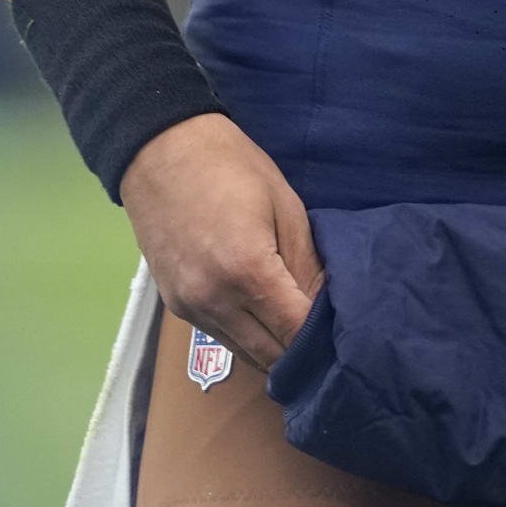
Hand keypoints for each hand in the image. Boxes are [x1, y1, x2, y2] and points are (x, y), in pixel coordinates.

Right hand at [118, 112, 318, 373]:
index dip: (324, 340)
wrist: (159, 150)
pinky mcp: (175, 307)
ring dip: (275, 351)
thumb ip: (308, 266)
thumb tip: (327, 310)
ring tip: (301, 335)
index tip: (347, 336)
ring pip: (245, 354)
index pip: (296, 332)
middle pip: (270, 356)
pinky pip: (221, 336)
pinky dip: (247, 337)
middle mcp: (215, 301)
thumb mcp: (286, 207)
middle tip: (331, 345)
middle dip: (303, 356)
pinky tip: (266, 321)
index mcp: (248, 272)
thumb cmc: (232, 167)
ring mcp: (190, 308)